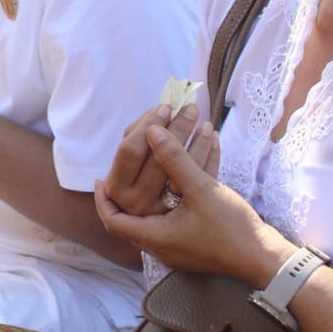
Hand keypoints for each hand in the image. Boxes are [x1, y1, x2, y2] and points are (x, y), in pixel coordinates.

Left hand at [95, 124, 293, 286]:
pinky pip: (174, 214)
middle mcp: (161, 245)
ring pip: (157, 210)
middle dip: (133, 183)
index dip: (102, 199)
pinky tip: (185, 172)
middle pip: (133, 212)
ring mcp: (178, 246)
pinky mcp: (194, 242)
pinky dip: (175, 193)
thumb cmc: (233, 229)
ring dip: (156, 184)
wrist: (268, 258)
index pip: (113, 221)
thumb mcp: (202, 190)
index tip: (98, 179)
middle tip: (127, 168)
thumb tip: (153, 131)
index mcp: (155, 237)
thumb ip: (175, 159)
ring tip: (154, 163)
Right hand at [102, 103, 211, 217]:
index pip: (130, 151)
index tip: (166, 107)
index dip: (147, 125)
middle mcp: (137, 203)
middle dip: (177, 128)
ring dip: (198, 142)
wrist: (157, 225)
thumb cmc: (136, 180)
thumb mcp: (129, 164)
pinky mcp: (186, 216)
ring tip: (207, 123)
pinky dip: (211, 157)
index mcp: (118, 187)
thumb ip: (137, 137)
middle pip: (158, 160)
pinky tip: (214, 140)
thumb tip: (162, 106)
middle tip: (192, 108)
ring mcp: (162, 213)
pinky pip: (201, 182)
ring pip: (183, 172)